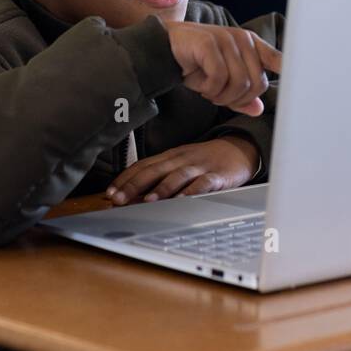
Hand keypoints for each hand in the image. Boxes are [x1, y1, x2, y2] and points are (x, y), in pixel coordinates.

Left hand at [105, 135, 258, 204]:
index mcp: (170, 156)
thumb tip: (135, 194)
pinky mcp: (217, 176)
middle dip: (134, 185)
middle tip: (119, 199)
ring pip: (177, 176)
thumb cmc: (205, 160)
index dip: (125, 178)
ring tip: (148, 200)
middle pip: (154, 170)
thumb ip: (161, 175)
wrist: (240, 149)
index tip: (110, 192)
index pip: (142, 165)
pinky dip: (192, 192)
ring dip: (161, 189)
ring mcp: (199, 166)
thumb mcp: (181, 162)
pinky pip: (203, 184)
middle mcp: (181, 159)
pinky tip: (183, 201)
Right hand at [165, 23, 280, 116]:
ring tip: (209, 92)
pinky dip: (210, 90)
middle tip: (219, 98)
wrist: (162, 49)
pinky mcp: (209, 44)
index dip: (288, 72)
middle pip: (257, 82)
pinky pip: (220, 78)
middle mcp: (242, 39)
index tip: (298, 87)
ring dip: (222, 96)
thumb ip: (240, 95)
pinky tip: (201, 86)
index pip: (277, 58)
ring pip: (239, 83)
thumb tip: (258, 109)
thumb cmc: (195, 64)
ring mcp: (226, 40)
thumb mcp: (221, 83)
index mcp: (250, 44)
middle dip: (238, 98)